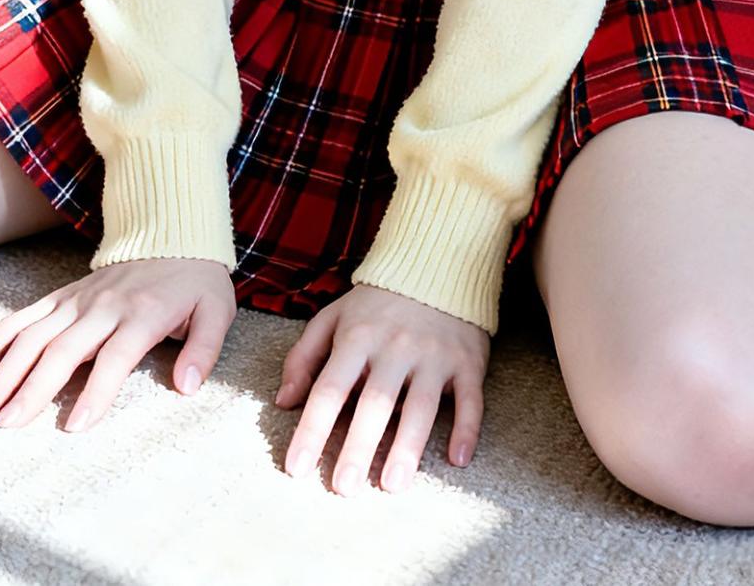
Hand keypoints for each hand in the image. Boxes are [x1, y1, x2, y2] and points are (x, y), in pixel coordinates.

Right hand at [0, 256, 235, 431]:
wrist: (173, 232)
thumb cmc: (196, 281)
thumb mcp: (217, 311)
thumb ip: (204, 349)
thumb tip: (186, 387)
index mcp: (142, 313)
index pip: (114, 357)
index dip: (95, 393)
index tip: (72, 427)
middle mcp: (103, 306)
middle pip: (62, 349)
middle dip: (30, 388)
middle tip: (3, 424)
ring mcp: (77, 299)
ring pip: (33, 334)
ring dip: (3, 369)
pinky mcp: (62, 295)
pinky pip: (23, 316)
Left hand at [274, 282, 489, 494]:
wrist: (437, 263)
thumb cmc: (377, 303)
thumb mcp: (334, 317)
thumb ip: (304, 357)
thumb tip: (284, 402)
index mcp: (358, 336)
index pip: (330, 388)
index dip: (312, 429)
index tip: (297, 468)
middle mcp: (396, 347)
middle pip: (374, 403)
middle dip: (358, 448)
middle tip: (344, 488)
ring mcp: (434, 355)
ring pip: (420, 406)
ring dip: (407, 448)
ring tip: (393, 485)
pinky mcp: (467, 362)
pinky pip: (469, 400)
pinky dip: (466, 430)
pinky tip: (457, 461)